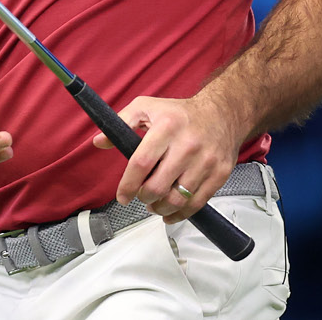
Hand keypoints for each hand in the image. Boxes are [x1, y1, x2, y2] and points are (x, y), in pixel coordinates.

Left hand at [90, 95, 240, 223]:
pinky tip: (170, 212)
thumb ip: (121, 123)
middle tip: (140, 196)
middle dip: (144, 197)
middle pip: (158, 186)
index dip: (128, 184)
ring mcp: (206, 162)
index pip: (141, 163)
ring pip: (177, 199)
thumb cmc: (179, 113)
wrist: (222, 114)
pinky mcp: (220, 174)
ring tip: (153, 204)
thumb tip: (99, 142)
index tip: (122, 196)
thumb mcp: (145, 107)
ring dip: (160, 208)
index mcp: (166, 128)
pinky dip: (180, 214)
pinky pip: (197, 203)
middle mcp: (188, 145)